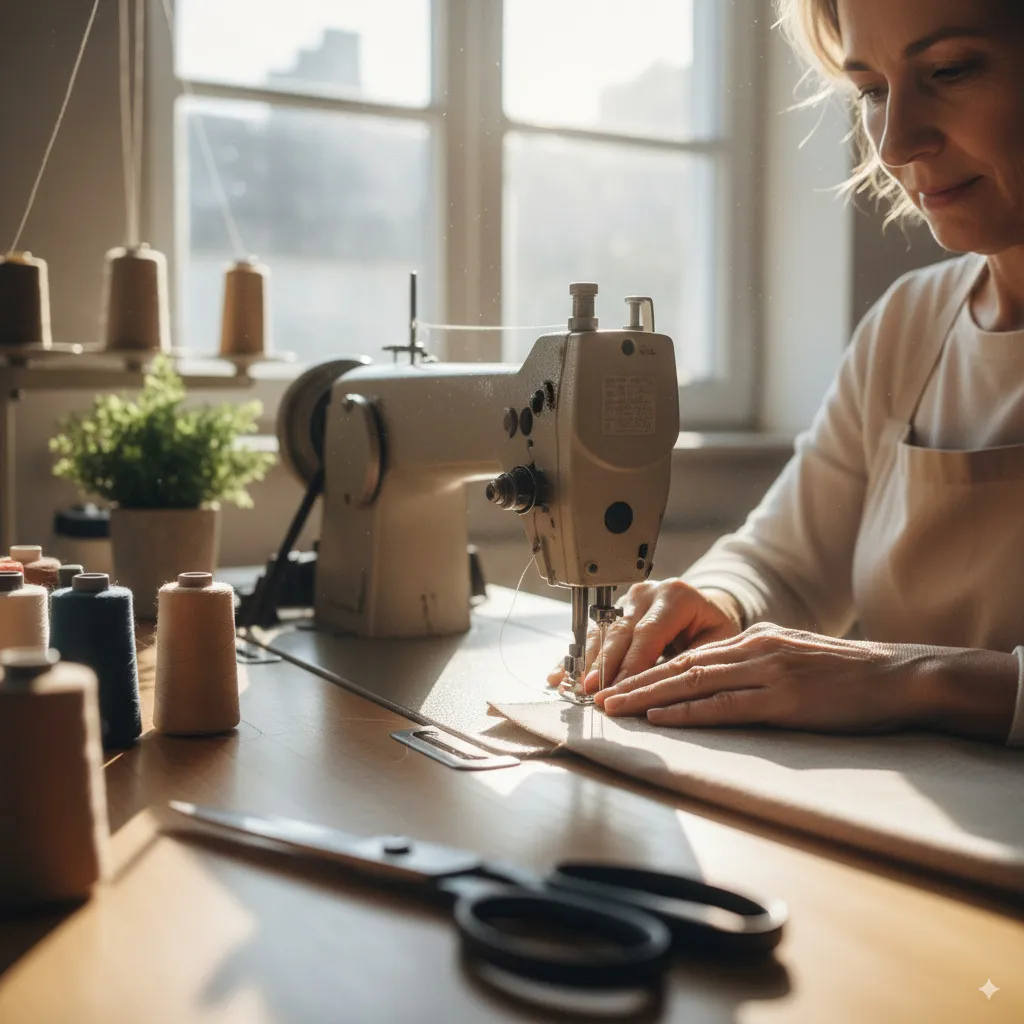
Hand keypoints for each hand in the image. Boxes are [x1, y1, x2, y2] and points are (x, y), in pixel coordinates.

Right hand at [546, 580, 742, 691]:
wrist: (705, 610)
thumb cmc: (713, 629)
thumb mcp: (716, 643)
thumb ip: (692, 661)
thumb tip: (664, 688)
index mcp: (675, 596)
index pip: (648, 632)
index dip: (631, 664)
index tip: (618, 689)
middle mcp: (646, 593)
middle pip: (619, 632)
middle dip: (603, 666)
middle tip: (590, 692)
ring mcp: (625, 600)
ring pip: (600, 633)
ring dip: (586, 664)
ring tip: (574, 689)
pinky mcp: (612, 612)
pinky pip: (591, 635)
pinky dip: (575, 659)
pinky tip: (559, 675)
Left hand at [594, 623, 925, 733]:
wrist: (897, 675)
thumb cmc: (848, 674)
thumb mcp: (793, 656)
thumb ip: (756, 662)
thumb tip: (722, 677)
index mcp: (754, 640)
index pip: (689, 657)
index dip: (648, 672)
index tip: (618, 686)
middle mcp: (753, 650)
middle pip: (679, 667)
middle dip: (634, 682)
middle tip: (598, 698)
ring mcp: (767, 672)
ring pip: (692, 683)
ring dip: (647, 697)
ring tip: (614, 709)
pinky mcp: (784, 699)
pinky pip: (725, 705)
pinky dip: (687, 712)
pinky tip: (660, 717)